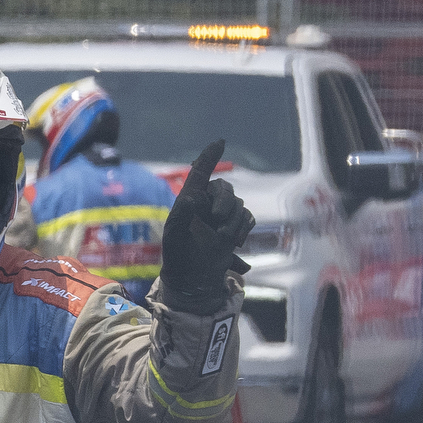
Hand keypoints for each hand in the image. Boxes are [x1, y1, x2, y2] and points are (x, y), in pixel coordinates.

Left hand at [160, 137, 254, 302]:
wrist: (194, 279)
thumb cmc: (178, 258)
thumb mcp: (174, 238)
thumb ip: (180, 217)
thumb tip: (191, 198)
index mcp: (188, 201)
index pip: (200, 173)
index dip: (210, 157)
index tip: (219, 142)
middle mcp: (205, 204)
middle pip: (225, 189)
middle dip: (224, 202)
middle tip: (216, 219)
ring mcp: (221, 215)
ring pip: (238, 205)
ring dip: (233, 223)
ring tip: (221, 240)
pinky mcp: (234, 226)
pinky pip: (247, 218)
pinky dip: (243, 229)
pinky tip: (234, 244)